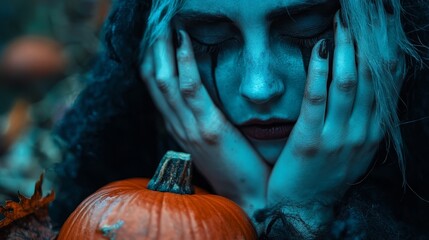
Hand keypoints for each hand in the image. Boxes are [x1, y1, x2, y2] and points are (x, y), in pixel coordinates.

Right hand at [140, 28, 268, 213]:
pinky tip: (184, 39)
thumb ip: (203, 117)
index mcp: (179, 126)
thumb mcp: (212, 138)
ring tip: (163, 23)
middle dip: (150, 47)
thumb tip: (204, 93)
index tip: (154, 34)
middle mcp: (177, 125)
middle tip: (154, 20)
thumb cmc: (235, 165)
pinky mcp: (208, 129)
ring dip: (161, 48)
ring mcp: (189, 127)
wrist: (248, 196)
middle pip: (153, 79)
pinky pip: (191, 89)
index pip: (155, 87)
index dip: (151, 58)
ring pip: (164, 80)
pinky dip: (185, 61)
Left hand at [267, 11, 404, 233]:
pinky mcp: (310, 141)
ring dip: (345, 49)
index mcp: (372, 132)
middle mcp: (361, 132)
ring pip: (347, 84)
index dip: (383, 52)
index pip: (385, 84)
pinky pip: (316, 99)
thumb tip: (364, 87)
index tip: (379, 29)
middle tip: (356, 16)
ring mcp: (337, 137)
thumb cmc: (325, 175)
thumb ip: (360, 119)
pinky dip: (318, 71)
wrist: (304, 209)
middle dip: (365, 43)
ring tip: (340, 23)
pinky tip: (317, 49)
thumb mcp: (353, 149)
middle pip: (370, 78)